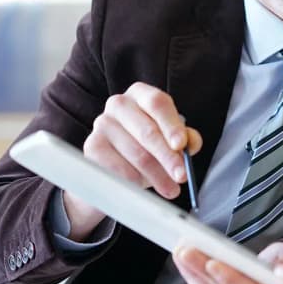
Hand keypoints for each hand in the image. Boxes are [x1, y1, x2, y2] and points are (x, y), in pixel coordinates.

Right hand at [63, 82, 201, 238]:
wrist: (112, 168)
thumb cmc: (147, 147)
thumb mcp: (169, 140)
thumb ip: (185, 139)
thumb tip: (191, 143)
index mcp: (141, 94)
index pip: (158, 103)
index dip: (171, 125)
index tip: (181, 146)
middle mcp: (118, 103)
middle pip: (148, 131)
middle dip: (168, 157)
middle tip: (182, 176)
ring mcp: (102, 124)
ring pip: (137, 154)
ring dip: (157, 176)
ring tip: (170, 189)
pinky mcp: (92, 147)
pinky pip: (120, 169)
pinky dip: (137, 182)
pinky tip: (145, 188)